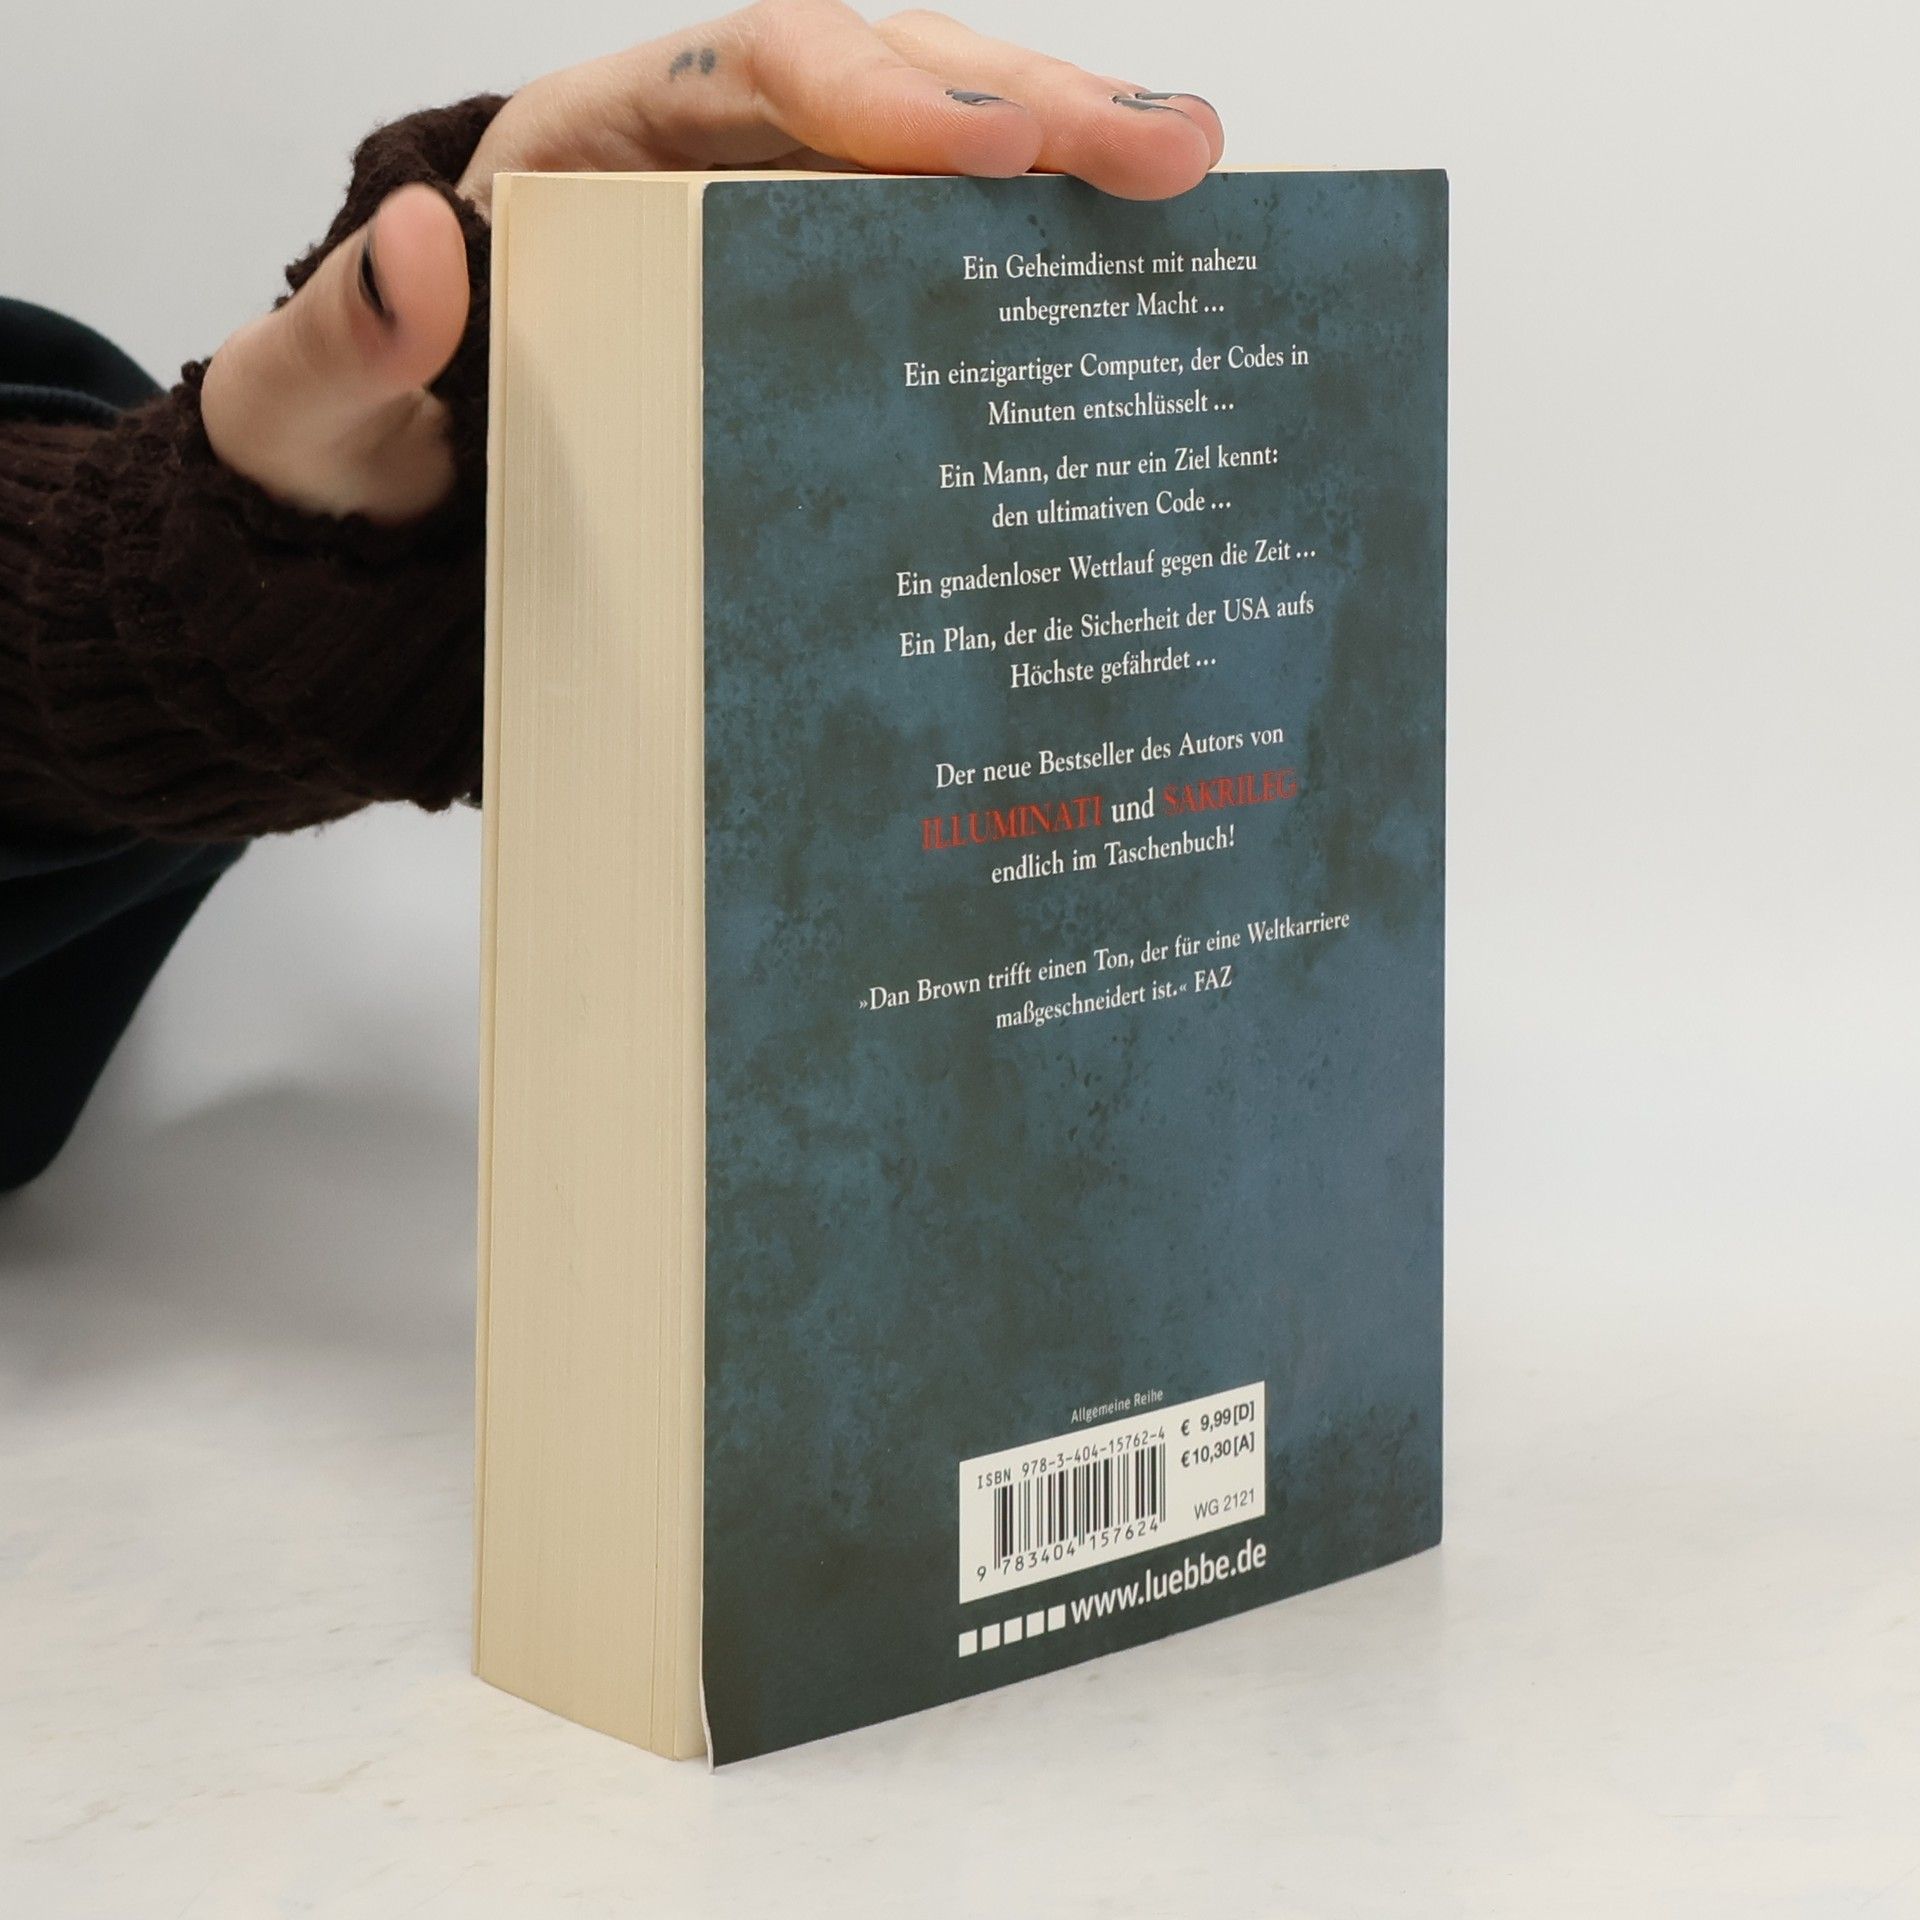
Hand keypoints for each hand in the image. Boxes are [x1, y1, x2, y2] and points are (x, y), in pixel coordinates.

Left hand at [202, 1, 1222, 525]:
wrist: (391, 527)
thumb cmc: (350, 451)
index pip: (753, 73)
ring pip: (935, 163)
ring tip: (1190, 178)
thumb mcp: (312, 406)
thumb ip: (347, 339)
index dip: (876, 95)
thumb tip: (417, 247)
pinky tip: (1129, 286)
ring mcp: (774, 233)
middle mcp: (704, 159)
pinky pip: (935, 268)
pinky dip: (1032, 271)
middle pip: (885, 85)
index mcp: (589, 140)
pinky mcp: (815, 316)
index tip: (979, 145)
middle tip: (1168, 149)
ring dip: (1064, 166)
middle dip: (1026, 107)